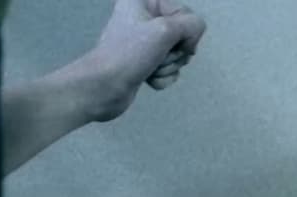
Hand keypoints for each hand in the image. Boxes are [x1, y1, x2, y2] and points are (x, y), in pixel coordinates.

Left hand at [75, 0, 206, 121]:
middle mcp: (143, 17)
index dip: (185, 32)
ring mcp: (144, 42)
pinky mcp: (144, 62)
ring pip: (177, 54)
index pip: (185, 13)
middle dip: (176, 52)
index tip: (172, 43)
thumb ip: (192, 25)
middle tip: (158, 57)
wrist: (103, 87)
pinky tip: (148, 79)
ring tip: (151, 69)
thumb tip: (193, 37)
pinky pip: (169, 68)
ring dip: (169, 66)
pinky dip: (163, 77)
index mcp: (144, 1)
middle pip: (183, 35)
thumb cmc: (130, 53)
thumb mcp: (165, 30)